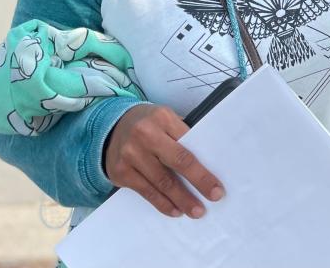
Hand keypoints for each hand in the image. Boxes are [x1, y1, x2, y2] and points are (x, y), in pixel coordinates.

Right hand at [103, 104, 224, 217]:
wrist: (111, 127)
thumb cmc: (150, 125)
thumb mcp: (166, 120)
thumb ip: (182, 137)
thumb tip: (207, 164)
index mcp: (162, 118)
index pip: (188, 146)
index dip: (204, 169)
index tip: (218, 186)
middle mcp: (144, 135)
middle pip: (177, 163)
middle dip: (198, 183)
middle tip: (213, 198)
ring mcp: (130, 155)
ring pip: (161, 182)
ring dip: (181, 199)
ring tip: (196, 211)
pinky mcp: (120, 172)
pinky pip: (145, 192)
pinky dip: (162, 203)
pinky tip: (175, 210)